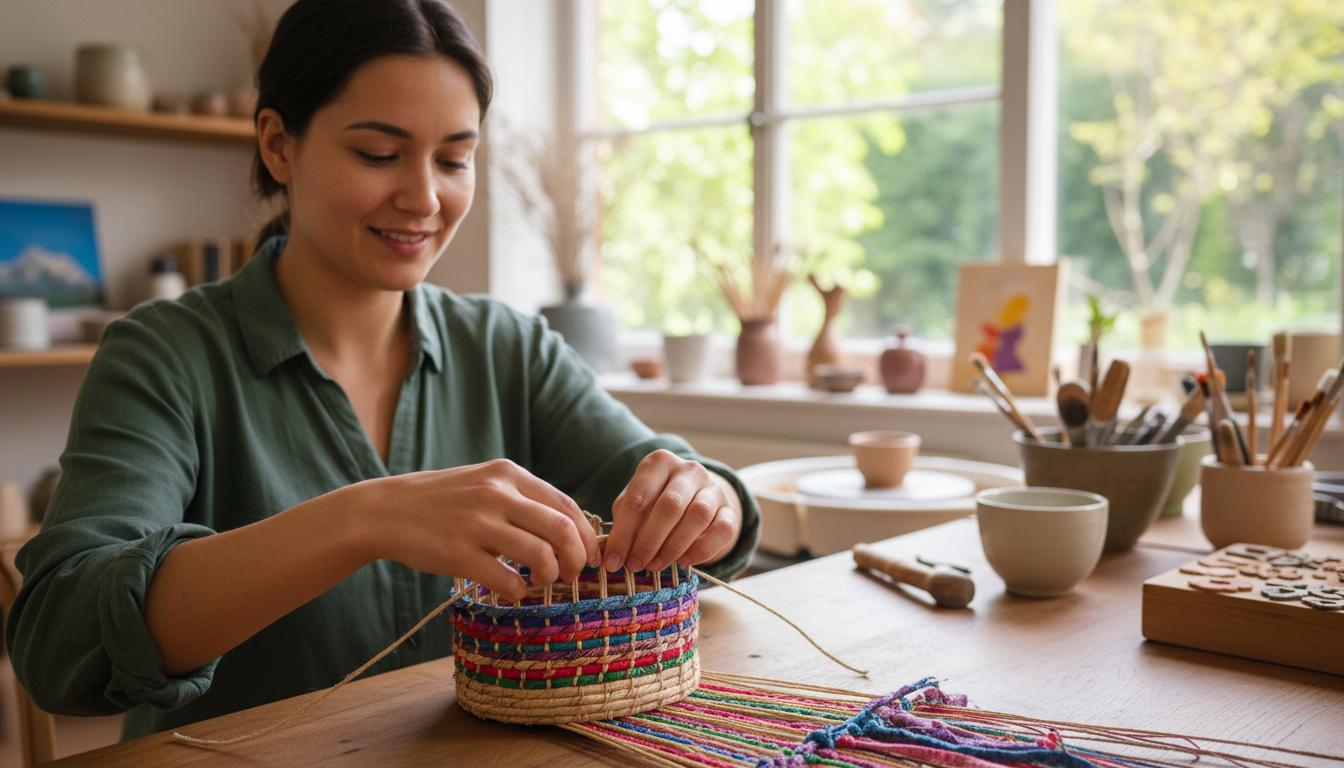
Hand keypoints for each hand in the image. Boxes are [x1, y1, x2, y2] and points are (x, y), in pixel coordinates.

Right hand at [362, 459, 599, 601]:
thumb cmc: (441, 501)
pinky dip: (519, 590)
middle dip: (576, 558)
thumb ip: (521, 498)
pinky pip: (508, 580)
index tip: (589, 555)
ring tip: (539, 580)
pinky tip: (512, 589)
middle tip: (572, 574)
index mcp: (507, 474)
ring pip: (541, 556)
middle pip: (561, 530)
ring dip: (550, 576)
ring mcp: (477, 524)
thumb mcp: (483, 483)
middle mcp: (496, 494)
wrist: (385, 511)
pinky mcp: (458, 554)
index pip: (565, 505)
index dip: (585, 535)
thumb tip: (568, 528)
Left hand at [602, 450, 741, 572]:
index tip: (613, 561)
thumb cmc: (656, 501)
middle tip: (635, 565)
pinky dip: (702, 550)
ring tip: (656, 565)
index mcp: (659, 463)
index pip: (640, 498)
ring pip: (698, 515)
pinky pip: (722, 530)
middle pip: (670, 506)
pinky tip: (684, 562)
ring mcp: (713, 488)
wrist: (695, 497)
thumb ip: (624, 524)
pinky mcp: (730, 509)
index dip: (624, 533)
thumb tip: (611, 554)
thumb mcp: (636, 505)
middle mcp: (689, 470)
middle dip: (648, 541)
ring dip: (673, 546)